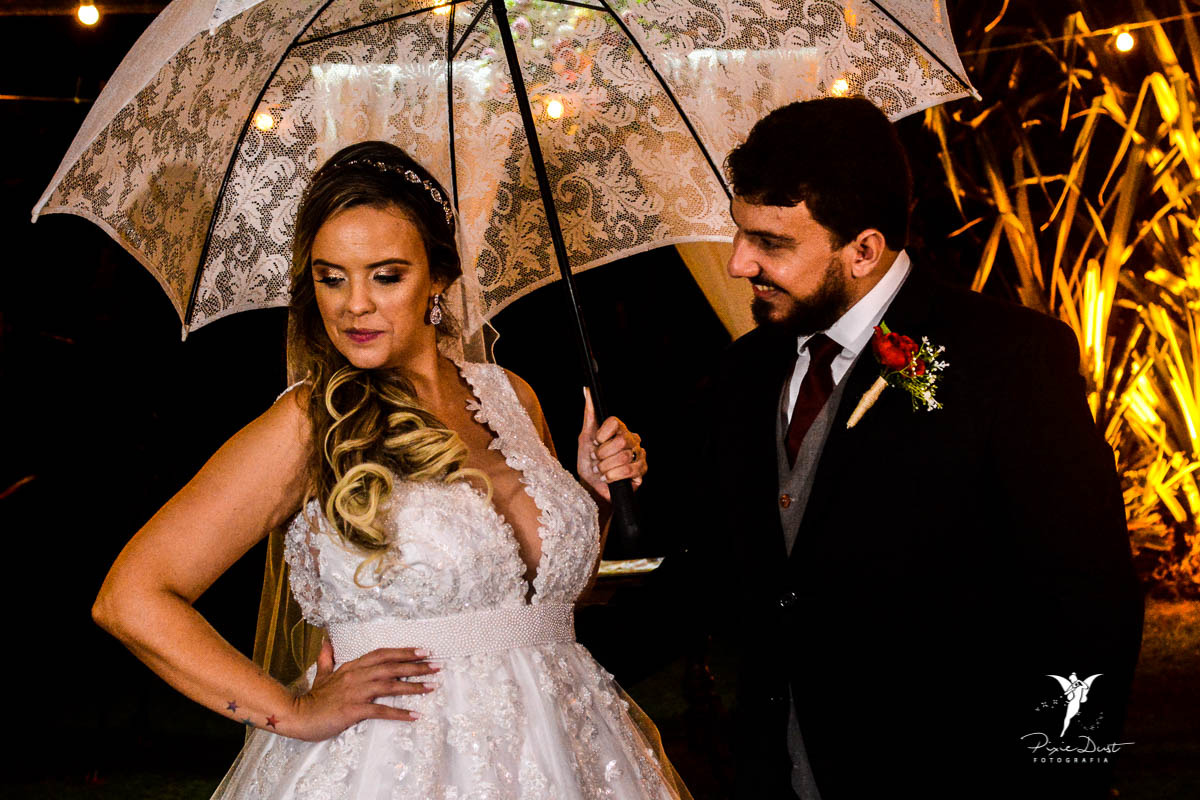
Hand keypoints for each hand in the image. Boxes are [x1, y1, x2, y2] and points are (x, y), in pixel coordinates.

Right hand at [286, 639, 437, 740]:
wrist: (296, 715)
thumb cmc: (312, 698)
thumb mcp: (321, 674)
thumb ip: (327, 658)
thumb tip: (326, 641)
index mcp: (352, 666)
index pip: (383, 654)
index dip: (404, 652)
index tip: (423, 651)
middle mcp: (356, 675)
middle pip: (391, 666)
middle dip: (416, 665)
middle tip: (436, 666)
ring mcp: (355, 692)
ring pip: (390, 685)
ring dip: (413, 686)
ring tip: (432, 686)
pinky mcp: (353, 710)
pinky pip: (381, 710)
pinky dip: (399, 712)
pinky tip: (415, 715)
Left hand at [577, 387, 646, 502]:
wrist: (591, 488)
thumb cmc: (588, 463)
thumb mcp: (585, 437)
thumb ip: (589, 414)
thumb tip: (587, 390)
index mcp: (620, 429)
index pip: (614, 422)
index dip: (601, 436)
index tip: (595, 444)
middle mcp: (632, 439)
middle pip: (620, 441)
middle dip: (603, 455)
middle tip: (597, 460)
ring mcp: (639, 454)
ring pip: (624, 456)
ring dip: (607, 467)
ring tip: (602, 471)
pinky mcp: (642, 471)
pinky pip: (630, 470)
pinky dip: (614, 476)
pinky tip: (609, 479)